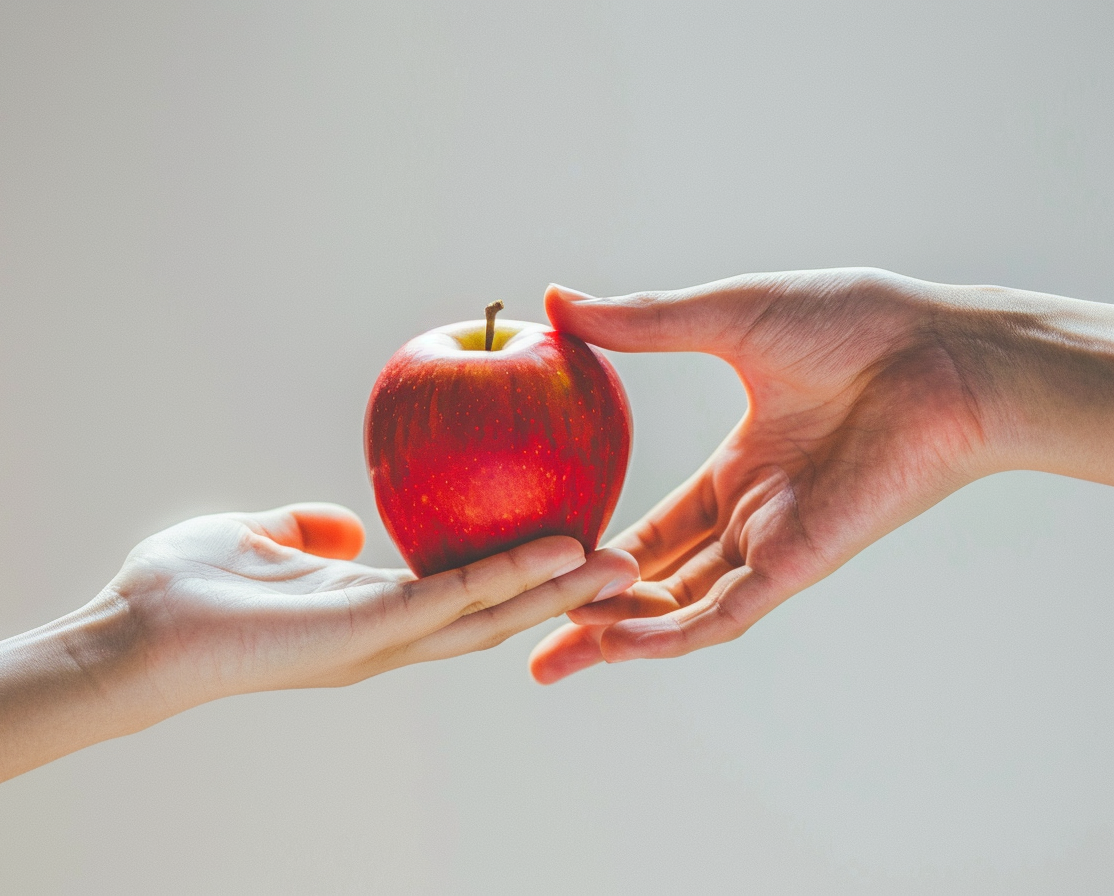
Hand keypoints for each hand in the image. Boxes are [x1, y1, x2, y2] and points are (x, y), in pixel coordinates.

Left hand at [105, 503, 637, 716]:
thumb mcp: (259, 537)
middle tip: (628, 567)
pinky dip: (507, 575)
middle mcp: (386, 634)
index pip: (461, 594)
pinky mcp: (364, 632)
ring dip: (556, 589)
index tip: (572, 543)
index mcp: (369, 610)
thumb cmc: (183, 590)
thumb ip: (305, 531)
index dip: (518, 575)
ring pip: (489, 615)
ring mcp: (379, 639)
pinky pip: (450, 598)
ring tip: (618, 563)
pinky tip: (555, 550)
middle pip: (494, 614)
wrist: (131, 636)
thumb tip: (347, 523)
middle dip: (560, 596)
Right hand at [530, 268, 1113, 681]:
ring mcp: (774, 543)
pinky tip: (615, 645)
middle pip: (658, 584)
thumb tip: (560, 299)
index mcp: (740, 471)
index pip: (655, 530)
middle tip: (528, 646)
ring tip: (552, 654)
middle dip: (594, 617)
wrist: (940, 350)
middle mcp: (754, 517)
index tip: (544, 568)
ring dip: (620, 634)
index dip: (599, 555)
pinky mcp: (798, 562)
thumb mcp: (726, 318)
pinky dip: (670, 635)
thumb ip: (644, 321)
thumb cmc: (855, 324)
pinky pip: (724, 612)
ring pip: (683, 609)